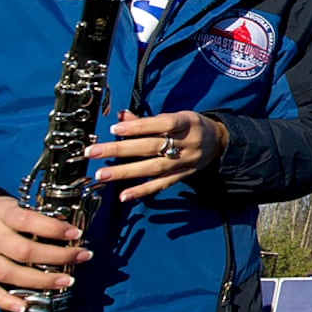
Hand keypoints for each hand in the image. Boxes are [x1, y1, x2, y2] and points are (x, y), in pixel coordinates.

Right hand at [0, 196, 90, 311]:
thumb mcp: (10, 206)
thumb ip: (32, 218)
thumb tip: (68, 231)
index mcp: (0, 214)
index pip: (28, 221)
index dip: (53, 229)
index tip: (76, 233)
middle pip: (23, 251)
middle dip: (57, 256)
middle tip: (81, 257)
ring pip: (8, 273)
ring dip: (40, 281)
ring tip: (65, 282)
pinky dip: (6, 301)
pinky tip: (26, 306)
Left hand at [85, 109, 228, 202]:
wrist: (218, 142)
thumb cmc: (191, 126)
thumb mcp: (176, 116)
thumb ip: (147, 120)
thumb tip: (121, 116)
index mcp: (187, 123)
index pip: (162, 124)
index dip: (139, 126)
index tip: (115, 128)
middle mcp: (187, 143)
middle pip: (151, 147)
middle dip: (120, 150)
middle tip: (94, 152)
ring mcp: (185, 162)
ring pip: (153, 168)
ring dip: (125, 172)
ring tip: (102, 174)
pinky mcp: (182, 176)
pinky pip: (161, 185)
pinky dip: (142, 191)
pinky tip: (124, 195)